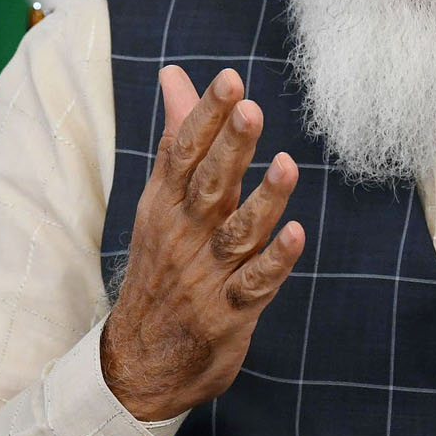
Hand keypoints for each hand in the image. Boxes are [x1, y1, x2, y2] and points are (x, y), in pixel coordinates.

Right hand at [100, 65, 304, 420]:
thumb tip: (175, 74)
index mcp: (166, 203)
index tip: (231, 79)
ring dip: (264, 199)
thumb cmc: (161, 262)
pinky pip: (255, 284)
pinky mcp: (230, 313)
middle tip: (250, 108)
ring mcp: (207, 274)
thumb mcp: (162, 198)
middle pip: (209, 185)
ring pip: (238, 232)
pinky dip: (276, 260)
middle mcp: (185, 234)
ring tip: (287, 165)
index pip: (183, 152)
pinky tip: (297, 234)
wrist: (138, 361)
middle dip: (230, 147)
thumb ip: (177, 135)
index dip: (207, 115)